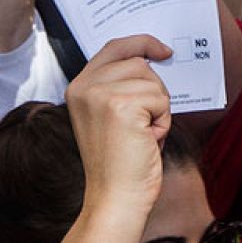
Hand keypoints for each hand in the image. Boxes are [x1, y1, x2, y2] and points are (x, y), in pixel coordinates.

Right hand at [67, 34, 173, 214]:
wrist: (116, 199)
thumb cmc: (121, 164)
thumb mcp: (114, 116)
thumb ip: (121, 86)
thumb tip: (152, 60)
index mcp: (79, 87)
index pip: (114, 47)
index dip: (141, 43)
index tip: (163, 50)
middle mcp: (85, 87)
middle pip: (139, 63)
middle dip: (154, 92)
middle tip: (144, 125)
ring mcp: (100, 94)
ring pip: (153, 81)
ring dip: (158, 109)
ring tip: (141, 135)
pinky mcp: (121, 105)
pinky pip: (161, 100)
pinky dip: (162, 122)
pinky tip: (146, 141)